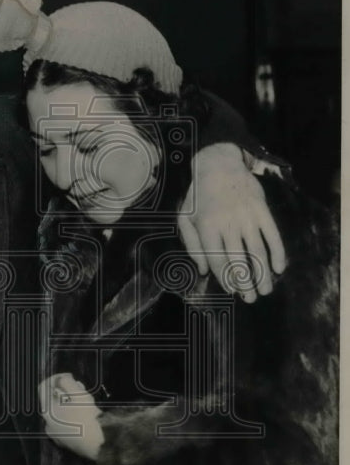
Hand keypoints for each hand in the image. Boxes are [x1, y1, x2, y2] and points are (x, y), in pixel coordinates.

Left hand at [38, 373, 103, 460]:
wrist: (98, 443)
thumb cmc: (86, 416)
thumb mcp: (77, 393)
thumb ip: (66, 382)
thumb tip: (60, 379)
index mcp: (47, 411)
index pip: (43, 388)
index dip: (55, 379)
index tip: (68, 377)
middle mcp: (48, 424)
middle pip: (52, 401)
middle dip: (64, 391)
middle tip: (78, 387)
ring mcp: (56, 435)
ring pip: (60, 413)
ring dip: (69, 403)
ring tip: (83, 399)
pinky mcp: (66, 443)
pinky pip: (66, 425)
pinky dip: (72, 416)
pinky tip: (83, 414)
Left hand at [178, 143, 285, 301]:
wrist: (219, 165)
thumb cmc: (198, 196)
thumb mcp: (184, 217)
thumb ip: (191, 245)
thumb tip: (202, 270)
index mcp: (207, 227)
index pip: (218, 260)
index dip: (225, 278)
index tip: (231, 291)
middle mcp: (228, 224)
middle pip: (239, 261)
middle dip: (246, 284)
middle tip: (251, 299)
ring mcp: (247, 217)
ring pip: (257, 252)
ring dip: (263, 274)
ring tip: (266, 290)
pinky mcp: (262, 210)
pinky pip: (273, 235)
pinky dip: (278, 252)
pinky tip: (279, 267)